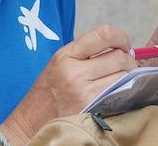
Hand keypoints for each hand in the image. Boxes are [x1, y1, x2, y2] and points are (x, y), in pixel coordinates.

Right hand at [0, 24, 135, 143]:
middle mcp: (74, 72)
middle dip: (128, 60)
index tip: (124, 44)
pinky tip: (115, 93)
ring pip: (122, 77)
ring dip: (127, 77)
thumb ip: (85, 52)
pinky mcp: (91, 110)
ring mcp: (83, 93)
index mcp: (66, 55)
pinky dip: (122, 92)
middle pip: (118, 57)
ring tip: (120, 80)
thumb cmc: (47, 93)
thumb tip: (120, 48)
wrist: (30, 123)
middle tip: (126, 65)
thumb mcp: (59, 63)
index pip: (103, 34)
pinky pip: (118, 95)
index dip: (121, 37)